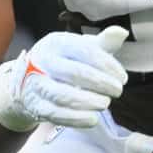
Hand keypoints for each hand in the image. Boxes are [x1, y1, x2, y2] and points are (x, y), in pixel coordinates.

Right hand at [0, 26, 129, 131]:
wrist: (29, 80)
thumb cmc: (65, 61)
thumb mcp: (81, 48)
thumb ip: (102, 42)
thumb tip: (121, 32)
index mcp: (56, 42)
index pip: (84, 51)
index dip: (107, 64)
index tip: (122, 77)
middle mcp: (43, 61)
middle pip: (74, 72)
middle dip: (100, 83)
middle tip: (118, 91)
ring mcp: (36, 84)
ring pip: (62, 95)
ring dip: (88, 101)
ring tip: (105, 104)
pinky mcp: (34, 105)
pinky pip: (55, 114)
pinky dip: (75, 119)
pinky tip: (92, 119)